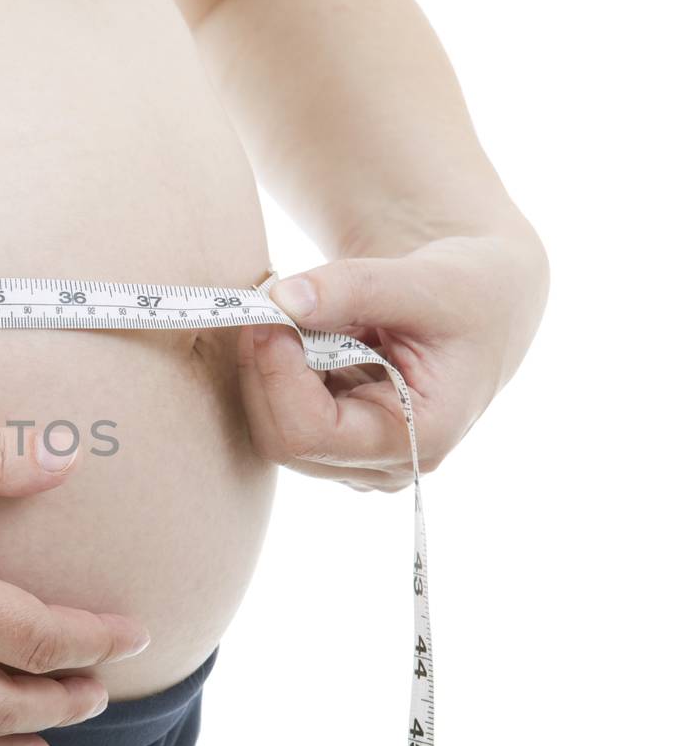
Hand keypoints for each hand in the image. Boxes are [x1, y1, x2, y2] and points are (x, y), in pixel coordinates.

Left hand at [235, 233, 549, 490]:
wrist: (482, 306)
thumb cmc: (468, 295)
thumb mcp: (425, 280)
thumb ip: (354, 287)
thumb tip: (281, 299)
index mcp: (418, 439)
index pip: (312, 434)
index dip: (277, 374)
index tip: (270, 312)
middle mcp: (384, 465)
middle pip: (281, 437)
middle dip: (264, 369)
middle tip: (266, 303)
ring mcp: (356, 460)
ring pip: (272, 427)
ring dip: (267, 366)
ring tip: (297, 311)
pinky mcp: (336, 443)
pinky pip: (278, 414)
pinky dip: (275, 368)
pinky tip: (301, 331)